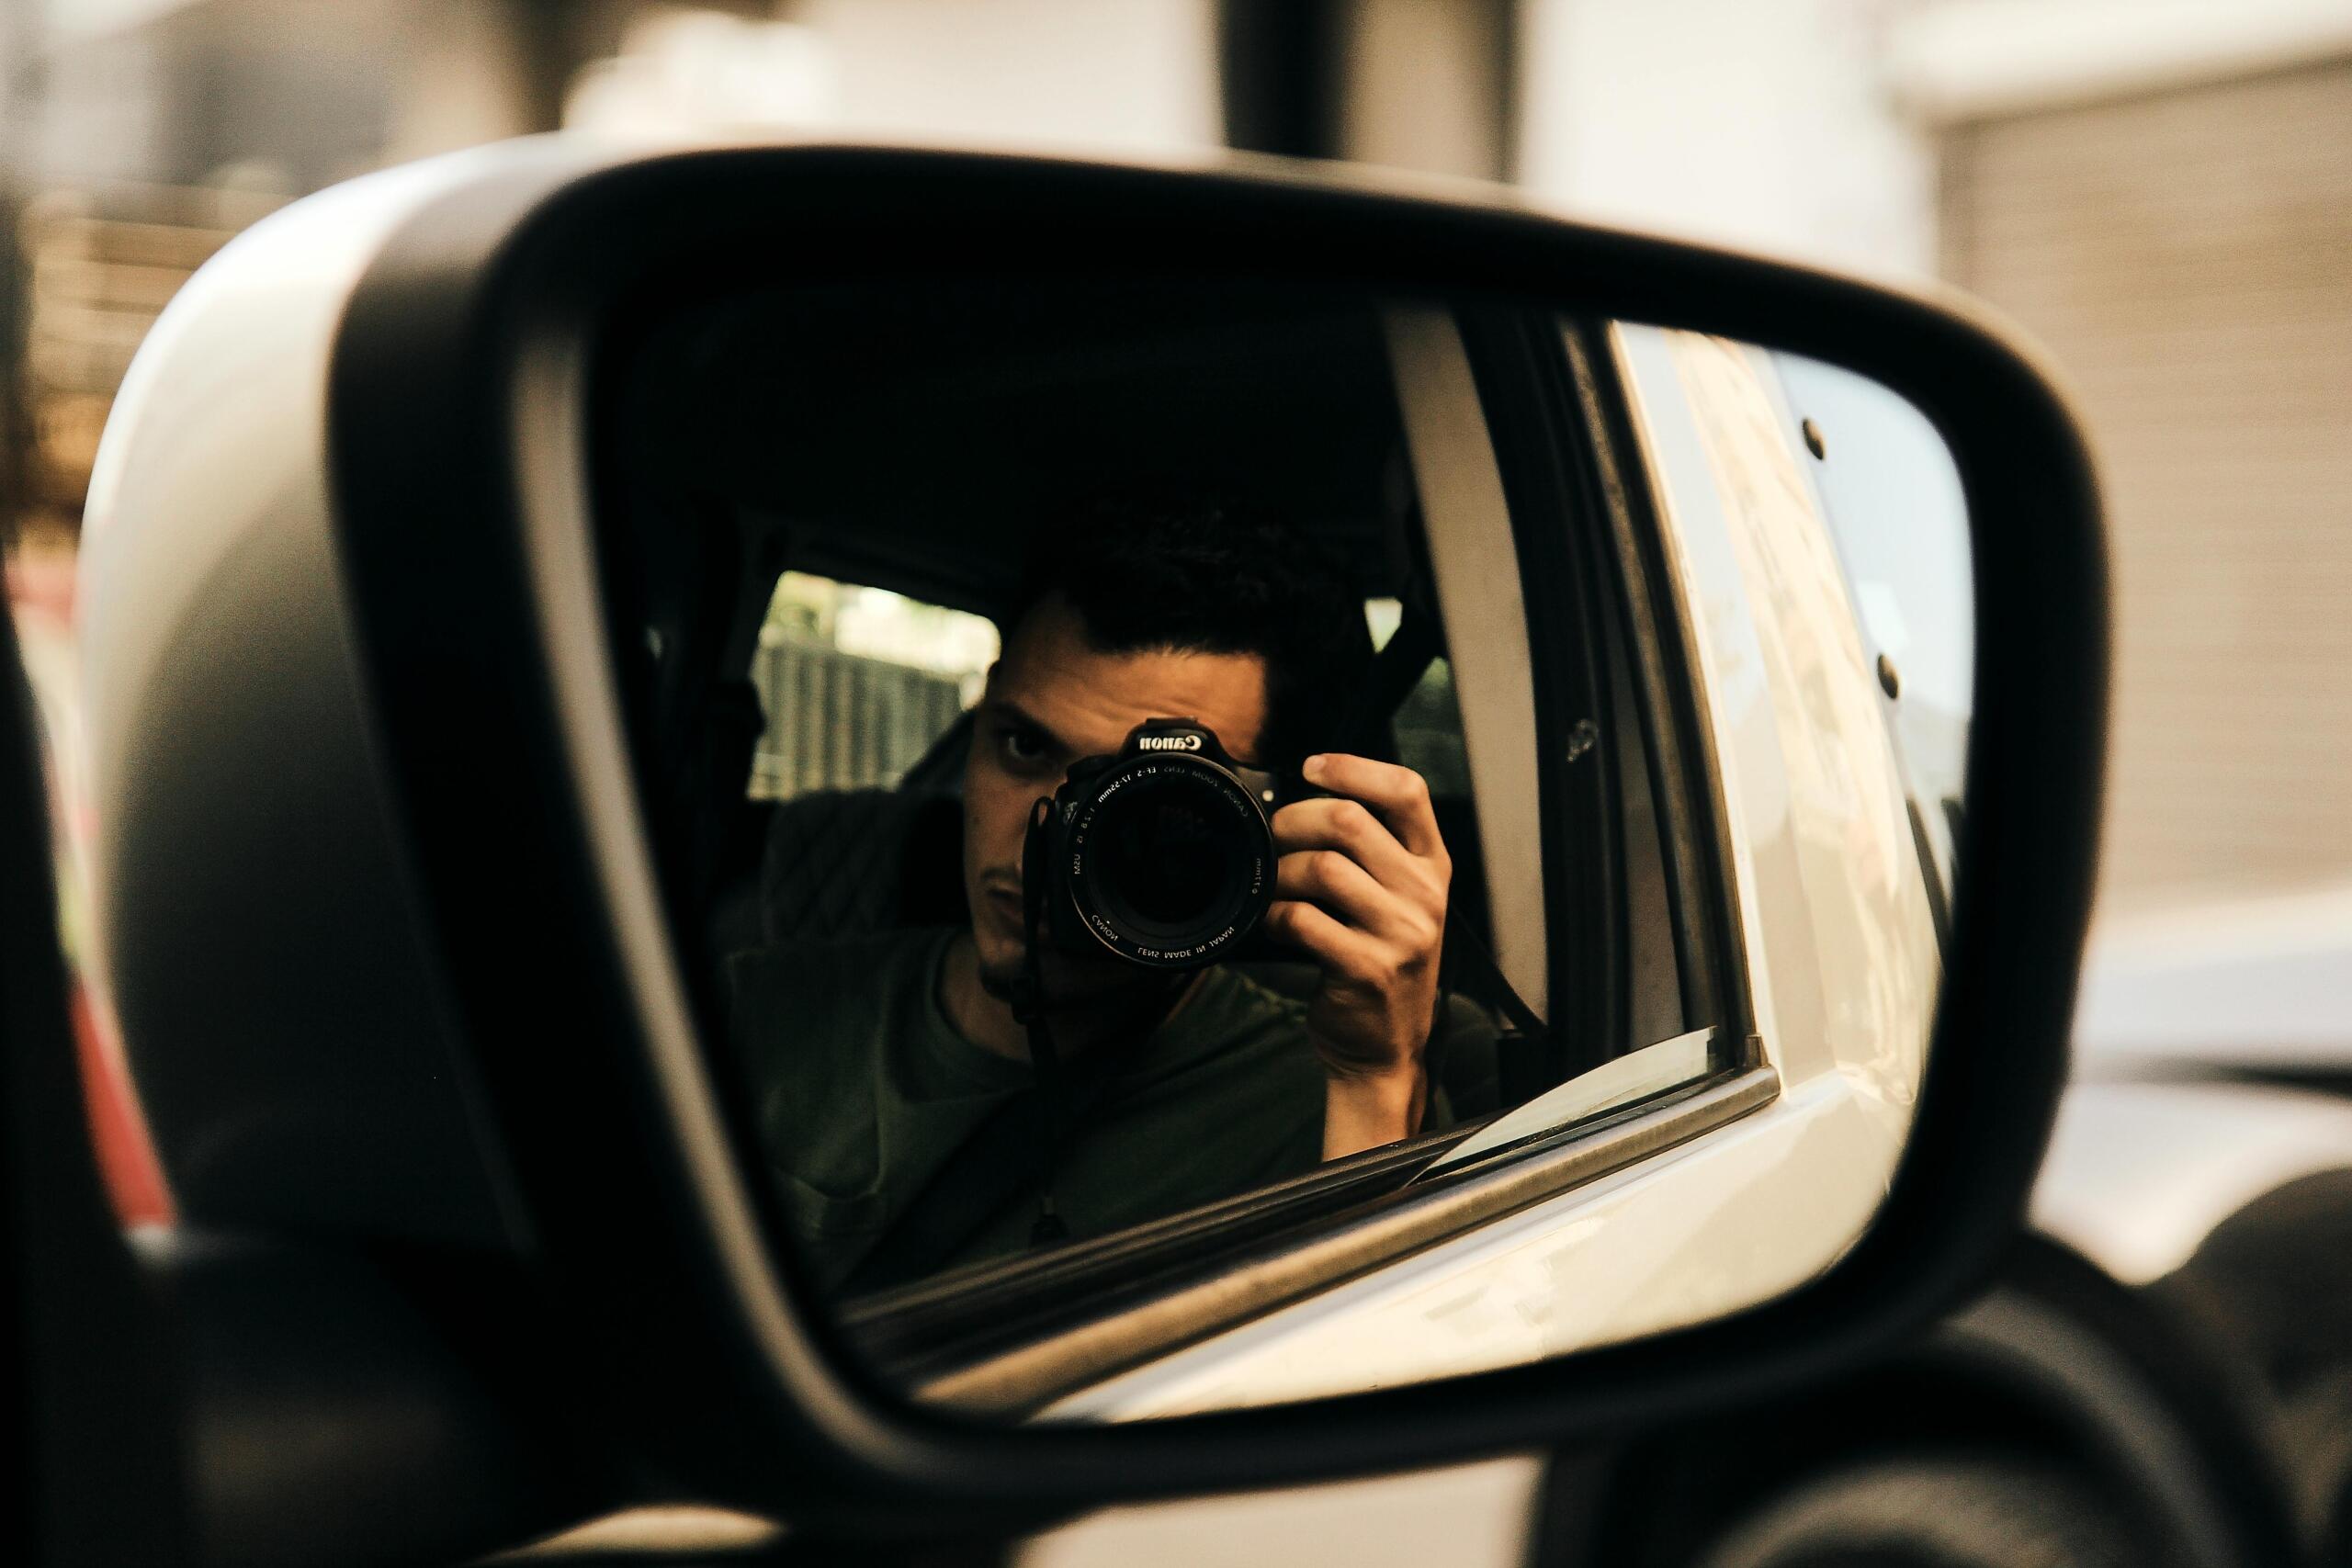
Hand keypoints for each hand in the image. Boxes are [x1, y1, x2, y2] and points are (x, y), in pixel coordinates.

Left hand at [1264, 753, 1450, 1154]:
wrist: (1385, 1049)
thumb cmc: (1382, 967)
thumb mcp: (1399, 903)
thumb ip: (1374, 854)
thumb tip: (1308, 801)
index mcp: (1433, 867)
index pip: (1407, 791)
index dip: (1355, 767)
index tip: (1312, 766)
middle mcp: (1424, 895)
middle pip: (1349, 820)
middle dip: (1294, 821)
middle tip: (1273, 840)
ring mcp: (1401, 933)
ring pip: (1322, 867)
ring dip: (1280, 873)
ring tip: (1274, 888)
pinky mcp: (1368, 967)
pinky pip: (1303, 920)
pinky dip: (1275, 917)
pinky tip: (1275, 925)